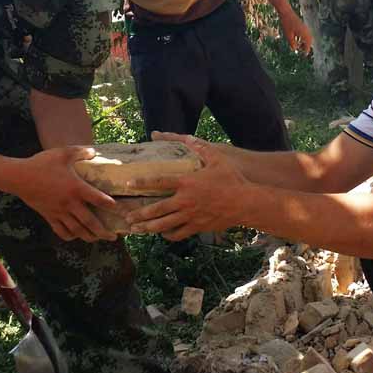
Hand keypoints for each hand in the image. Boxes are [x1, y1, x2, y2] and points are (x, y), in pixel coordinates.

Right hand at [3, 146, 119, 242]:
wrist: (19, 177)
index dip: (110, 205)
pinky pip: (61, 230)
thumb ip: (80, 152)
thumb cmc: (42, 163)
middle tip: (114, 236)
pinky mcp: (49, 216)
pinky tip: (75, 236)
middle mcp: (69, 203)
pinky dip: (70, 236)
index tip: (119, 209)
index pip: (98, 199)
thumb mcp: (63, 153)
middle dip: (103, 231)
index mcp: (76, 188)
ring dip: (89, 236)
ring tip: (98, 239)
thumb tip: (94, 152)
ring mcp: (58, 212)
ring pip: (76, 229)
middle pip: (89, 221)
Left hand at [125, 138, 250, 240]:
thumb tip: (189, 137)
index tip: (128, 183)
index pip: (159, 182)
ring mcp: (191, 215)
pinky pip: (179, 233)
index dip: (142, 182)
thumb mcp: (217, 159)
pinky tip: (163, 234)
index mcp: (187, 182)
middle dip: (139, 214)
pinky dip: (168, 235)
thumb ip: (201, 148)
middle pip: (156, 209)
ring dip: (149, 227)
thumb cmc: (232, 179)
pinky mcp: (198, 226)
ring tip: (137, 230)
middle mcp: (185, 200)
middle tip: (127, 216)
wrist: (246, 203)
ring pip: (164, 224)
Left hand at [280, 10, 312, 54]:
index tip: (305, 55)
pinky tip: (299, 39)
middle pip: (310, 40)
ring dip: (306, 42)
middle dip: (307, 46)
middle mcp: (306, 30)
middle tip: (303, 51)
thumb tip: (294, 49)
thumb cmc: (286, 24)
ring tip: (300, 46)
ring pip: (309, 37)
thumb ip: (292, 43)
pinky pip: (306, 34)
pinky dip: (304, 38)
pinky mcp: (303, 25)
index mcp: (303, 33)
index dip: (306, 50)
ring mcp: (305, 27)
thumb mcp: (288, 35)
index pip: (308, 43)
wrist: (286, 12)